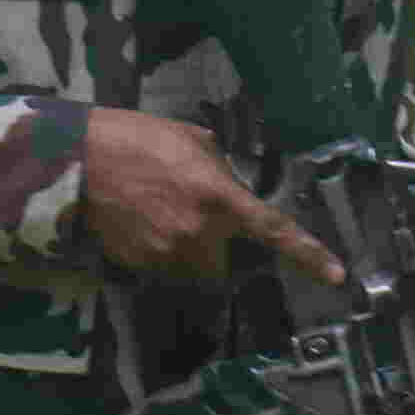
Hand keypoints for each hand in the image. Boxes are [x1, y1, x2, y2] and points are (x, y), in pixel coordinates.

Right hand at [81, 108, 337, 288]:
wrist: (77, 162)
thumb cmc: (136, 139)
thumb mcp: (192, 140)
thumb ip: (221, 169)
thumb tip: (233, 186)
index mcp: (218, 196)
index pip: (274, 230)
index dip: (309, 254)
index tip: (336, 275)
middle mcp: (199, 233)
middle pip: (228, 261)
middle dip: (221, 246)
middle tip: (196, 214)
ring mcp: (168, 254)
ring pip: (196, 267)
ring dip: (190, 249)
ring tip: (160, 212)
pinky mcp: (141, 265)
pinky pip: (165, 267)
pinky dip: (160, 250)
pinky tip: (141, 221)